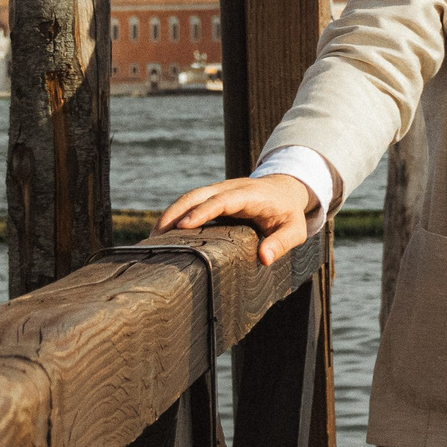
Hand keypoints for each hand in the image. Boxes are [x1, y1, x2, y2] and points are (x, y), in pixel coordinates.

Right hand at [157, 173, 316, 266]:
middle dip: (175, 213)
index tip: (184, 225)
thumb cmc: (289, 213)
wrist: (285, 190)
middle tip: (155, 238)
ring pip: (189, 198)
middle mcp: (231, 189)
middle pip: (197, 195)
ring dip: (169, 215)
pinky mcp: (211, 197)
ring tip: (151, 240)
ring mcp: (219, 191)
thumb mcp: (295, 229)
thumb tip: (264, 258)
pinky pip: (190, 203)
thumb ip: (282, 242)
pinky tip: (161, 235)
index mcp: (251, 195)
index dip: (203, 211)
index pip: (223, 200)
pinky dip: (174, 216)